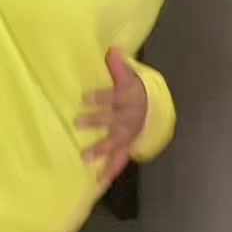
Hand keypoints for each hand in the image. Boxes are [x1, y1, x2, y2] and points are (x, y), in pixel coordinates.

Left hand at [77, 50, 148, 189]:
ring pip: (115, 142)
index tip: (84, 98)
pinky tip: (99, 182)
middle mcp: (129, 118)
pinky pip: (119, 161)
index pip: (114, 97)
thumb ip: (118, 65)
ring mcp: (128, 135)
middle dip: (96, 122)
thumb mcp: (129, 76)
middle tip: (77, 123)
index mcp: (128, 99)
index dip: (100, 98)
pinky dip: (110, 172)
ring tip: (86, 157)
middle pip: (112, 120)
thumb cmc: (135, 91)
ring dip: (101, 150)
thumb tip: (112, 48)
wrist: (154, 110)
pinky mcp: (127, 147)